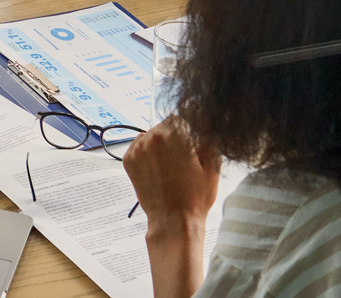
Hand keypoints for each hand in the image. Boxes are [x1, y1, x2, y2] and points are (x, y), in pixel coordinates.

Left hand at [123, 118, 220, 234]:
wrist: (173, 222)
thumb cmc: (195, 197)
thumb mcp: (212, 167)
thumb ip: (208, 141)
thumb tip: (204, 127)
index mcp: (173, 135)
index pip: (179, 118)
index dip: (188, 129)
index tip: (191, 140)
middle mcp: (151, 137)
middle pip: (164, 126)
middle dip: (173, 136)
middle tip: (182, 155)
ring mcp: (137, 148)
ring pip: (150, 135)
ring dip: (159, 143)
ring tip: (169, 164)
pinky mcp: (128, 160)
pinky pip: (138, 147)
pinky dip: (147, 153)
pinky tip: (158, 169)